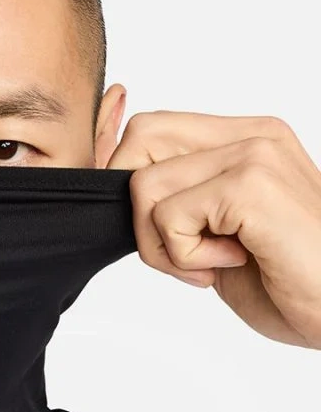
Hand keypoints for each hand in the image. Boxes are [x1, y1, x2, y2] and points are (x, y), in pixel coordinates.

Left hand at [106, 111, 320, 348]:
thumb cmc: (290, 281)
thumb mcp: (219, 231)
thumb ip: (181, 199)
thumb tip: (121, 186)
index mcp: (245, 139)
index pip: (150, 131)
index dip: (129, 178)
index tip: (160, 230)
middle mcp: (252, 137)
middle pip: (139, 140)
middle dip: (138, 209)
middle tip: (180, 252)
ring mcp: (254, 156)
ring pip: (143, 185)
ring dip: (163, 243)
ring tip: (212, 262)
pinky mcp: (251, 186)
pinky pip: (168, 216)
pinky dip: (185, 256)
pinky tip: (233, 262)